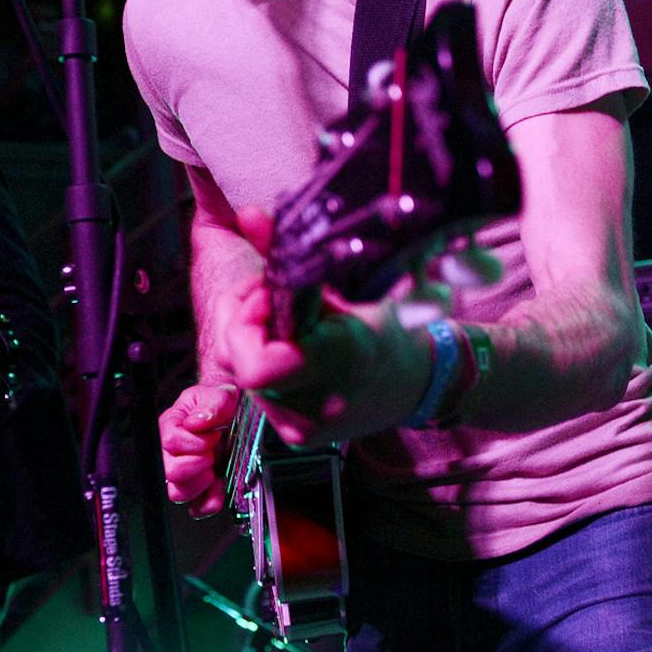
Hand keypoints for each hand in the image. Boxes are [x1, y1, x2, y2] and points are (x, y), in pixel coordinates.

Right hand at [159, 381, 238, 516]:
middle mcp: (174, 453)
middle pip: (172, 473)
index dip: (195, 442)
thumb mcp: (220, 392)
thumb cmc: (222, 400)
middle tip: (215, 452)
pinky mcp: (202, 489)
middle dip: (199, 463)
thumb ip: (211, 404)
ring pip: (179, 494)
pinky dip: (210, 502)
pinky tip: (220, 486)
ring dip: (202, 484)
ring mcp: (186, 474)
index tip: (213, 435)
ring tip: (215, 467)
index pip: (170, 443)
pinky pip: (197, 509)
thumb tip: (197, 422)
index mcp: (172, 427)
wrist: (237, 409)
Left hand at [212, 206, 431, 447]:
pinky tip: (289, 350)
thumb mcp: (340, 289)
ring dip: (251, 341)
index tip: (269, 297)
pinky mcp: (296, 436)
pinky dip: (263, 363)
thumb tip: (248, 216)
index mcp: (335, 366)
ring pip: (242, 376)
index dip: (247, 323)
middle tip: (269, 299)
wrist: (413, 384)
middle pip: (238, 362)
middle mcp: (314, 407)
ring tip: (283, 324)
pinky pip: (258, 393)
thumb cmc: (383, 333)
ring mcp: (304, 428)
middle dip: (243, 321)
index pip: (253, 362)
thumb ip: (285, 257)